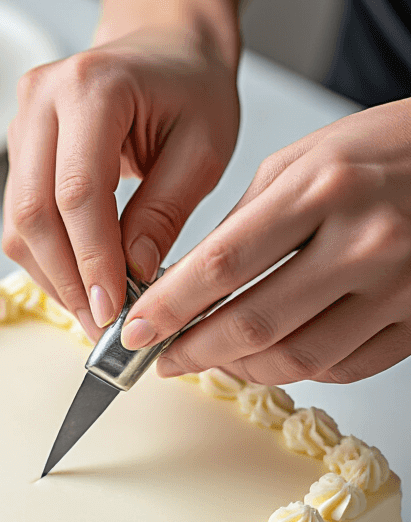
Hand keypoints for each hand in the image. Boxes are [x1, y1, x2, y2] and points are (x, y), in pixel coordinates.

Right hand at [3, 26, 239, 338]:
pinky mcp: (18, 151)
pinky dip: (50, 261)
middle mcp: (41, 98)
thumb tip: (135, 277)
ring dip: (54, 278)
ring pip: (18, 223)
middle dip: (67, 279)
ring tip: (98, 315)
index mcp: (92, 86)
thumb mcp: (204, 147)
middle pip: (33, 211)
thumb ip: (166, 210)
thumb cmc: (191, 90)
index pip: (77, 191)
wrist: (164, 47)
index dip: (92, 258)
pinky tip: (84, 286)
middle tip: (104, 326)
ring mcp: (21, 123)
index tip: (115, 310)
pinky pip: (21, 220)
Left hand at [121, 100, 410, 383]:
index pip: (224, 263)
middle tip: (164, 358)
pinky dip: (296, 371)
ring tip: (213, 358)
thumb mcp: (306, 159)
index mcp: (325, 188)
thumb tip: (188, 286)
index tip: (137, 328)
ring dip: (242, 369)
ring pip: (297, 359)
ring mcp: (396, 288)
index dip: (171, 306)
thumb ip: (246, 221)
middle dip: (196, 350)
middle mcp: (364, 242)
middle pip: (255, 323)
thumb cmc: (387, 150)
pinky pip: (342, 368)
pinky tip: (271, 357)